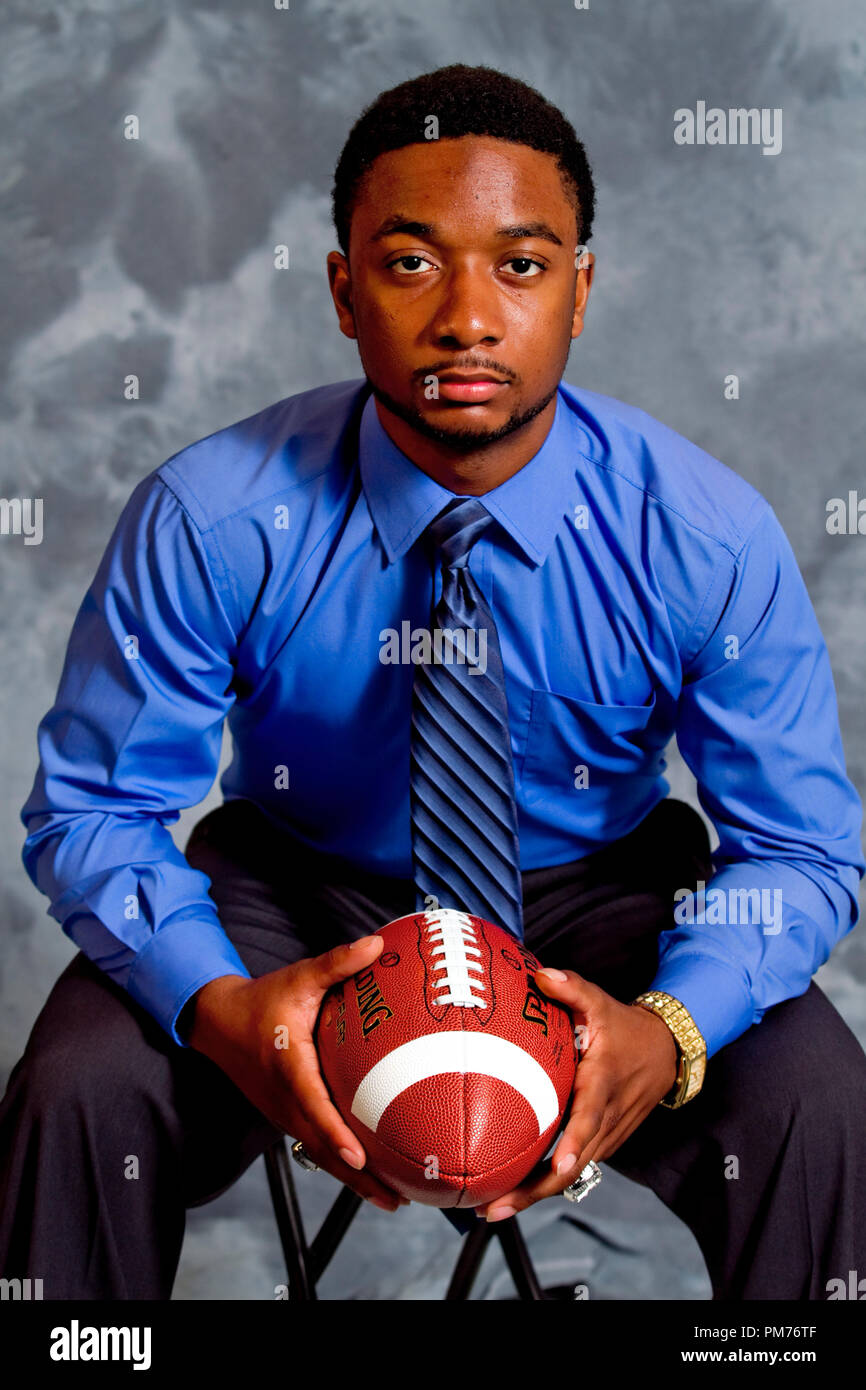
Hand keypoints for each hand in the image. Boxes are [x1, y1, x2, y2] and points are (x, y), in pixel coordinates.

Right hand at [187, 935, 409, 1211]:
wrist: (217, 1021)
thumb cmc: (263, 998)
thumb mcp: (299, 976)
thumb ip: (337, 962)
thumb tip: (376, 943)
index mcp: (288, 1066)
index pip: (313, 1106)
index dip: (335, 1134)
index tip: (358, 1157)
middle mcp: (284, 1099)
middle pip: (322, 1146)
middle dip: (358, 1176)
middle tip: (397, 1198)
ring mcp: (283, 1113)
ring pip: (319, 1153)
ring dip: (352, 1180)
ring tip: (392, 1199)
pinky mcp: (285, 1116)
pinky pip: (315, 1145)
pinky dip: (340, 1163)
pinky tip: (369, 1174)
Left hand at [476, 966, 677, 1221]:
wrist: (667, 1051)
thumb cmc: (624, 1027)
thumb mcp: (601, 1002)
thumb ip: (571, 987)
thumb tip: (540, 974)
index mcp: (603, 1083)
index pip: (589, 1118)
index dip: (573, 1143)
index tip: (556, 1166)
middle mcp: (606, 1117)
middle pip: (572, 1164)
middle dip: (534, 1190)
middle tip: (492, 1207)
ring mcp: (606, 1136)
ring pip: (571, 1175)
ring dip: (535, 1194)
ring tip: (491, 1208)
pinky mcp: (603, 1144)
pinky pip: (574, 1168)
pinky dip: (546, 1184)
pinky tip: (512, 1193)